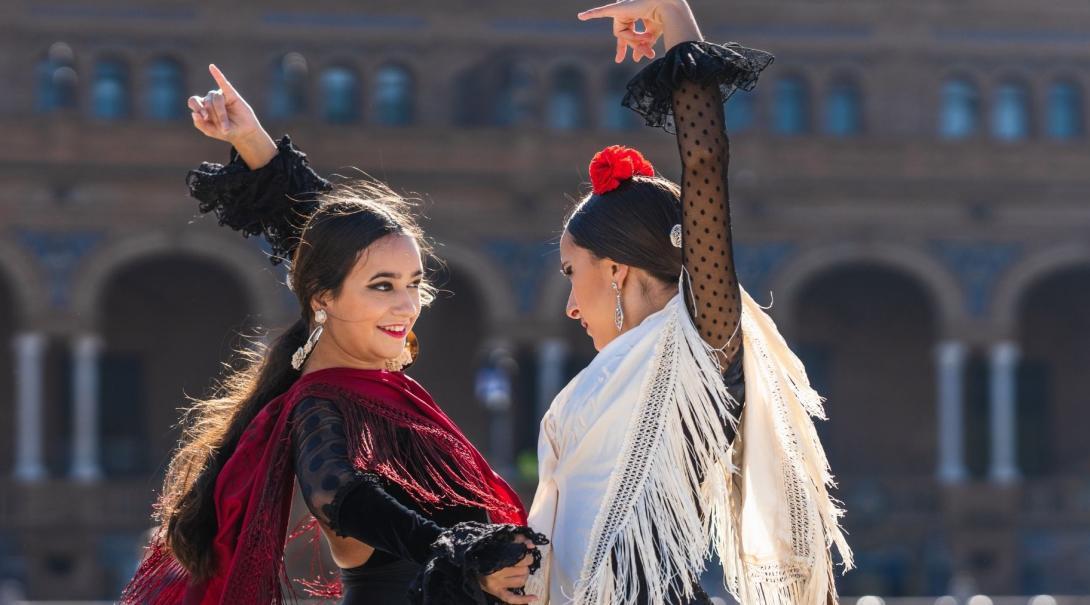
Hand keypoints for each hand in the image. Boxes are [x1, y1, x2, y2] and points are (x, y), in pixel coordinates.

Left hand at [188, 64, 275, 169]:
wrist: (243, 133)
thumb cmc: (226, 131)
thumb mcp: (211, 131)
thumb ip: (200, 124)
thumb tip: (193, 113)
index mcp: (202, 107)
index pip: (193, 101)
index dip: (197, 108)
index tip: (205, 117)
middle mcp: (210, 99)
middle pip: (206, 101)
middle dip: (214, 115)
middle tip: (221, 127)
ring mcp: (221, 96)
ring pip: (216, 99)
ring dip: (221, 114)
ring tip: (226, 126)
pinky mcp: (231, 94)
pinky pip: (223, 83)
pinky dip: (217, 75)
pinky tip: (211, 67)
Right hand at [479, 535, 537, 603]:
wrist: (470, 563)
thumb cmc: (488, 551)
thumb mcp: (501, 541)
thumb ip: (518, 540)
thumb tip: (531, 545)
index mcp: (498, 557)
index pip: (522, 558)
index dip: (527, 556)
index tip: (525, 554)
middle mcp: (497, 571)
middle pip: (523, 570)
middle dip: (525, 566)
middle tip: (521, 563)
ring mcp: (496, 583)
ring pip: (521, 582)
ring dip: (524, 577)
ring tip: (519, 572)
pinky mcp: (496, 592)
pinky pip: (511, 598)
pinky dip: (523, 599)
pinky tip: (534, 597)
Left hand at [578, 0, 702, 62]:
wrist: (667, 7)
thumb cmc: (663, 18)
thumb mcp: (652, 35)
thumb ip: (643, 45)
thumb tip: (636, 58)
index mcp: (634, 17)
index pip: (625, 35)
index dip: (622, 48)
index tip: (619, 60)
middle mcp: (626, 13)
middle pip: (624, 36)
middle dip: (634, 45)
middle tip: (645, 54)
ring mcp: (621, 10)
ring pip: (622, 33)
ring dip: (635, 38)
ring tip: (648, 38)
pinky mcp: (618, 9)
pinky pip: (601, 12)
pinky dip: (592, 14)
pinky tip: (581, 17)